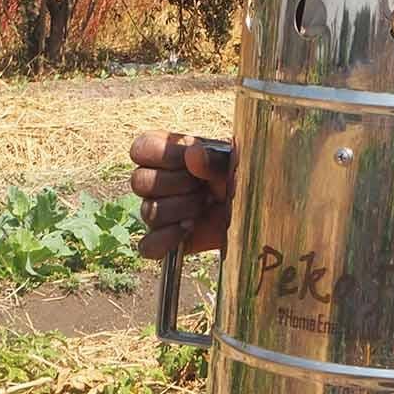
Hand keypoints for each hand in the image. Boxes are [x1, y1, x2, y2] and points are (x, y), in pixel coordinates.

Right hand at [129, 131, 232, 259]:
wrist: (254, 209)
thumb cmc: (241, 178)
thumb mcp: (232, 163)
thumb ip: (213, 158)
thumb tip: (192, 153)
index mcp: (169, 152)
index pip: (141, 148)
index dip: (162, 155)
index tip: (188, 159)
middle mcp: (157, 180)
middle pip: (139, 182)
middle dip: (176, 184)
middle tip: (203, 186)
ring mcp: (159, 210)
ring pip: (148, 212)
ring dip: (181, 209)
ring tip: (204, 205)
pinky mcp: (164, 239)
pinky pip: (147, 245)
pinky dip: (166, 239)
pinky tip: (188, 229)